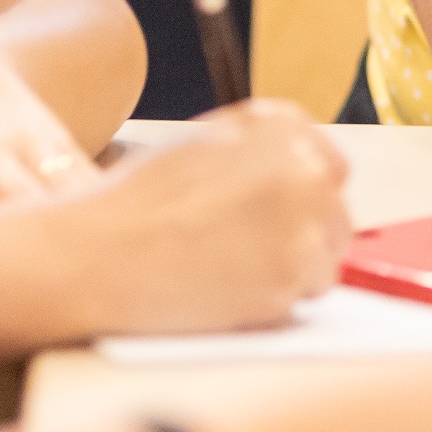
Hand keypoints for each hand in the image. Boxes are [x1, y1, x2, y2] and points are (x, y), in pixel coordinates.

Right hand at [47, 100, 351, 335]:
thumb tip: (309, 170)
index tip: (278, 216)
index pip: (331, 167)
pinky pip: (302, 298)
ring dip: (291, 272)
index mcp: (282, 129)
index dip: (303, 197)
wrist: (95, 256)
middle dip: (302, 237)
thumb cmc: (137, 203)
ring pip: (325, 261)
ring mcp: (303, 226)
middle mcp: (303, 169)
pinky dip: (273, 302)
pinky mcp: (292, 280)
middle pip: (337, 217)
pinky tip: (226, 291)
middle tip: (245, 251)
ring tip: (228, 269)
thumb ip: (263, 147)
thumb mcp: (204, 142)